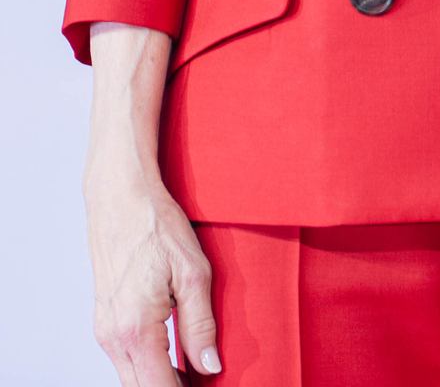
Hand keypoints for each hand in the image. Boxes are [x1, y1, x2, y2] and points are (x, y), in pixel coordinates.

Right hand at [86, 146, 219, 384]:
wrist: (119, 196)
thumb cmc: (157, 226)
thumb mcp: (193, 272)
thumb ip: (200, 326)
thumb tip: (210, 368)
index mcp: (136, 331)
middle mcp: (113, 339)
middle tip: (207, 382)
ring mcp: (105, 331)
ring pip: (133, 378)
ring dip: (161, 381)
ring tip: (198, 375)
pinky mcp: (104, 321)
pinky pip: (126, 359)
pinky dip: (149, 366)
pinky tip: (175, 358)